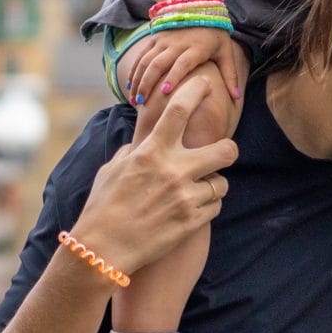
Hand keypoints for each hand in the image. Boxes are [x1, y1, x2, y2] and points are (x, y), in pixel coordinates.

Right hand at [76, 78, 238, 275]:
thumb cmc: (103, 206)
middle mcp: (172, 171)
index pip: (179, 111)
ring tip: (198, 189)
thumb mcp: (112, 170)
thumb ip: (133, 152)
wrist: (102, 249)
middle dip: (228, 149)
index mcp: (150, 152)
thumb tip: (142, 142)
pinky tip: (192, 208)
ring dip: (214, 184)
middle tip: (222, 153)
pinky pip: (215, 207)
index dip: (195, 91)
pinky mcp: (191, 222)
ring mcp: (185, 198)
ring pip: (223, 183)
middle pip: (225, 150)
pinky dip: (208, 206)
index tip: (204, 84)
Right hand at [123, 23, 248, 114]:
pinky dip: (134, 70)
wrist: (198, 6)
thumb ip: (230, 75)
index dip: (174, 76)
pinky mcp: (155, 38)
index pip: (183, 63)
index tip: (165, 92)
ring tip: (134, 99)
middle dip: (148, 83)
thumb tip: (236, 98)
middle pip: (159, 63)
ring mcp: (164, 40)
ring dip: (138, 79)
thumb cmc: (215, 33)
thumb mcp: (225, 51)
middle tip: (141, 102)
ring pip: (147, 60)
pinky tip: (129, 85)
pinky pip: (142, 55)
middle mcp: (177, 44)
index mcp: (196, 48)